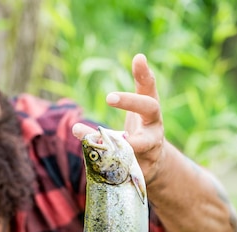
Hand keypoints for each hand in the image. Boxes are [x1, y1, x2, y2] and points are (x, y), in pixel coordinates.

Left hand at [73, 53, 165, 184]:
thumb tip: (140, 55)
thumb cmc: (144, 128)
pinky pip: (120, 166)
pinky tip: (86, 159)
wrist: (154, 165)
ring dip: (109, 140)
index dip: (146, 74)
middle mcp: (154, 130)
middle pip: (150, 110)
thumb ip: (140, 85)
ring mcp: (148, 152)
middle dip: (131, 102)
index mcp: (152, 113)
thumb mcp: (142, 108)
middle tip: (109, 96)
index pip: (151, 89)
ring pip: (133, 144)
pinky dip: (103, 162)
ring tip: (81, 131)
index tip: (138, 58)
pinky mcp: (138, 171)